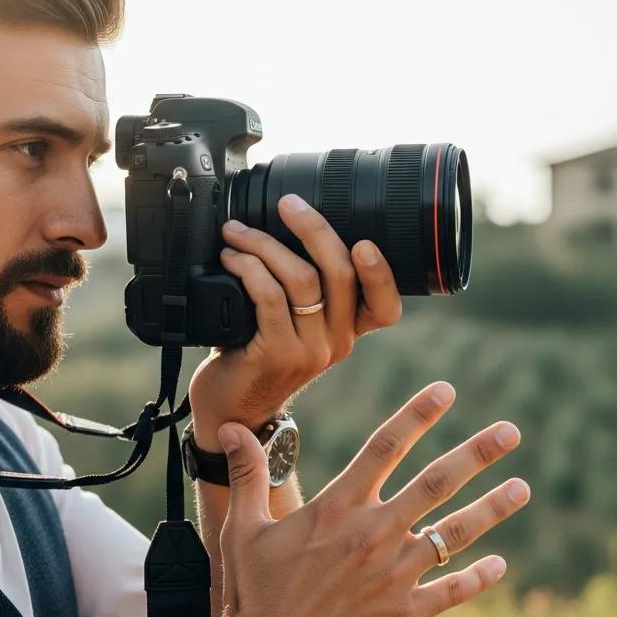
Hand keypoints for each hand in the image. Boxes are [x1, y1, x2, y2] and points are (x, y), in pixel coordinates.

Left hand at [188, 194, 401, 446]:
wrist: (230, 412)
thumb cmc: (256, 358)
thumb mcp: (293, 325)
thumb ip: (306, 292)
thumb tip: (289, 227)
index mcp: (348, 332)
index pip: (386, 305)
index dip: (382, 273)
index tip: (364, 242)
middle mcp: (338, 343)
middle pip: (342, 273)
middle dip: (314, 228)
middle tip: (288, 204)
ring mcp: (310, 351)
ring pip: (302, 278)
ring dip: (264, 244)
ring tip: (236, 232)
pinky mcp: (278, 354)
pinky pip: (269, 295)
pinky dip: (248, 267)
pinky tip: (231, 259)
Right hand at [214, 382, 529, 616]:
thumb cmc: (252, 594)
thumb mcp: (244, 528)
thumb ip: (248, 475)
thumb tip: (234, 428)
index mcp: (338, 507)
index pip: (386, 446)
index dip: (418, 414)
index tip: (446, 390)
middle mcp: (374, 533)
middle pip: (436, 481)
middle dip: (477, 453)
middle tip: (511, 431)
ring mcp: (394, 575)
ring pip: (455, 532)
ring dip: (492, 508)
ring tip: (523, 488)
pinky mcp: (405, 614)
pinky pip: (452, 590)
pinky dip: (479, 577)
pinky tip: (501, 563)